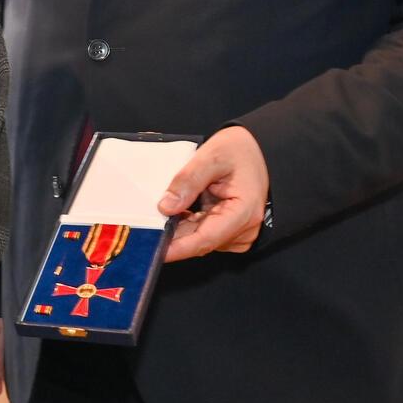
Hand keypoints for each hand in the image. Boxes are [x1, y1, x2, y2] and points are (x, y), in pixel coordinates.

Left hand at [158, 125, 268, 260]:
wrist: (258, 150)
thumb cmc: (240, 150)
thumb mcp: (212, 156)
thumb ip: (189, 180)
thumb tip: (166, 206)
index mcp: (243, 213)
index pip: (205, 239)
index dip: (178, 247)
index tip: (156, 251)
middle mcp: (244, 229)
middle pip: (200, 241)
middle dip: (172, 236)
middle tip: (144, 227)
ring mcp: (238, 233)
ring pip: (199, 238)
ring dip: (178, 229)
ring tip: (158, 213)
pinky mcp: (229, 230)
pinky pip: (202, 232)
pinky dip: (186, 224)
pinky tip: (174, 211)